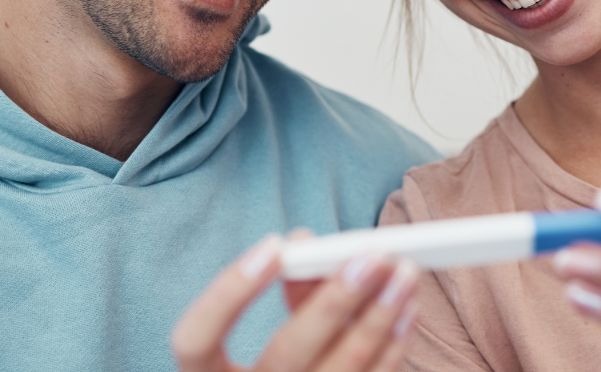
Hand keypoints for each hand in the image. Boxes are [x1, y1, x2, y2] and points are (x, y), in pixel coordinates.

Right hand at [172, 233, 419, 371]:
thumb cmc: (279, 368)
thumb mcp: (268, 335)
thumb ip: (285, 292)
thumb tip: (307, 241)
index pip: (195, 339)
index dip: (229, 293)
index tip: (272, 244)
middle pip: (284, 356)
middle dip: (333, 302)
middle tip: (372, 257)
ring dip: (378, 318)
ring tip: (404, 273)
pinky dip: (391, 344)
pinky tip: (405, 308)